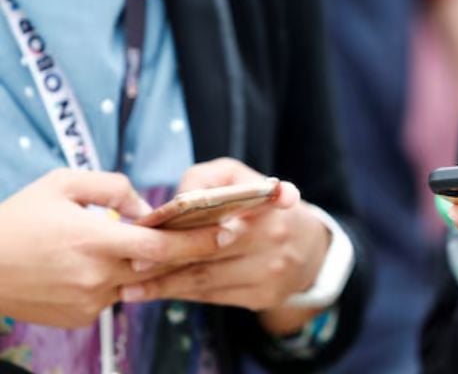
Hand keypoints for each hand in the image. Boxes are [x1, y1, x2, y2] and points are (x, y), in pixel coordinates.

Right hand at [0, 169, 226, 327]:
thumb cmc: (19, 219)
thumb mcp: (63, 184)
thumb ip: (113, 188)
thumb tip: (146, 208)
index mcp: (96, 240)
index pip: (163, 245)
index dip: (199, 239)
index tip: (228, 231)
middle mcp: (99, 276)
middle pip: (158, 267)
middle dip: (185, 252)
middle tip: (212, 238)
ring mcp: (90, 301)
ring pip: (134, 281)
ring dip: (138, 265)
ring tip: (113, 245)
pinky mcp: (81, 318)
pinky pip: (111, 296)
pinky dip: (111, 280)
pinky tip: (85, 266)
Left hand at [121, 158, 330, 333]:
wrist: (310, 249)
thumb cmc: (265, 206)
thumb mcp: (243, 176)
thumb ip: (208, 178)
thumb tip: (175, 203)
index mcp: (269, 206)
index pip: (222, 217)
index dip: (182, 228)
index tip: (146, 233)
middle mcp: (274, 241)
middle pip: (208, 253)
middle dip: (165, 260)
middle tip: (129, 265)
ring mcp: (270, 274)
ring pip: (207, 281)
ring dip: (166, 285)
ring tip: (130, 288)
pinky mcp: (263, 298)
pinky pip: (215, 297)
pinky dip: (184, 294)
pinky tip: (158, 293)